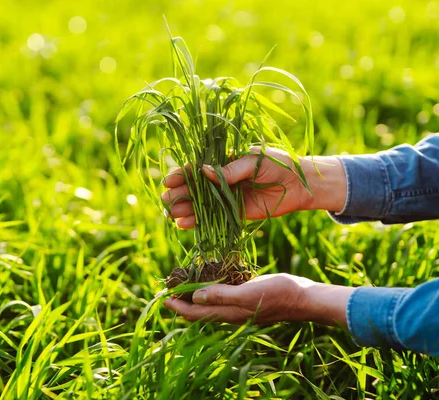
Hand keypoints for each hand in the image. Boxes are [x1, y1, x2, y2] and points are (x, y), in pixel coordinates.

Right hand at [161, 148, 346, 228]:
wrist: (302, 185)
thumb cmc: (279, 164)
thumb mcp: (254, 161)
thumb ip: (230, 169)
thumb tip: (203, 171)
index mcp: (223, 161)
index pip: (197, 168)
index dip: (181, 175)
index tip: (168, 182)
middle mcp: (221, 180)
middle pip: (194, 188)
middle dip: (178, 194)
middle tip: (166, 201)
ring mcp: (227, 198)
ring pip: (200, 205)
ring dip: (184, 209)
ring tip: (171, 215)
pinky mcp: (235, 214)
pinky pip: (213, 219)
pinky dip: (197, 222)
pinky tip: (184, 225)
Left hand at [163, 273, 353, 326]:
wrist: (305, 297)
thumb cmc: (278, 294)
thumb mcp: (247, 293)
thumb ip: (221, 295)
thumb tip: (194, 297)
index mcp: (228, 313)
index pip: (196, 313)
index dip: (178, 306)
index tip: (163, 296)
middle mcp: (231, 312)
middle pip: (200, 311)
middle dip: (182, 301)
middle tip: (168, 289)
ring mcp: (239, 305)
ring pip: (210, 303)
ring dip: (195, 295)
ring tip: (183, 283)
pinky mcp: (246, 296)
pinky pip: (223, 295)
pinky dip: (211, 288)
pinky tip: (209, 279)